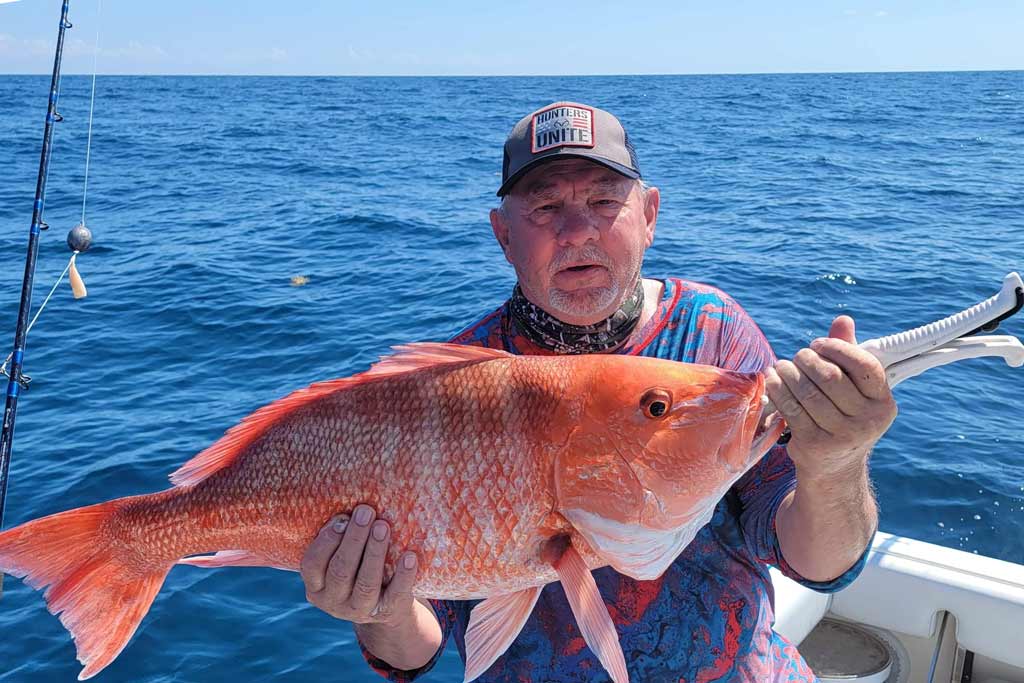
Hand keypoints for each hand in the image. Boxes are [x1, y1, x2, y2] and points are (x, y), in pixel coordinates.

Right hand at [301, 504, 418, 624]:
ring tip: (383, 526)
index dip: (326, 540)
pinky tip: (409, 556)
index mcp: (316, 585)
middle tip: (366, 512)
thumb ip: (340, 537)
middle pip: (340, 570)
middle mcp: (333, 601)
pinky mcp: (386, 613)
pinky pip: (395, 595)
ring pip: (365, 583)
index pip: (312, 564)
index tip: (342, 518)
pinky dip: (403, 576)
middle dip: (354, 539)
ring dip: (374, 552)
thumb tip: (353, 503)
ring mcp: (359, 610)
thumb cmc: (358, 568)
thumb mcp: (342, 557)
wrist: (384, 607)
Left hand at [765, 315, 896, 481]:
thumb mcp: (852, 390)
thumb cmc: (842, 416)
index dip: (837, 349)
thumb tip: (843, 319)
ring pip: (808, 392)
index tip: (817, 345)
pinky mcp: (816, 445)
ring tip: (780, 366)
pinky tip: (773, 381)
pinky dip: (778, 390)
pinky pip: (791, 409)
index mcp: (883, 402)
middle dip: (807, 360)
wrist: (835, 469)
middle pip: (831, 377)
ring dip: (788, 373)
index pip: (864, 365)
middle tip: (796, 357)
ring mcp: (843, 435)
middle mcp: (868, 420)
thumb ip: (848, 354)